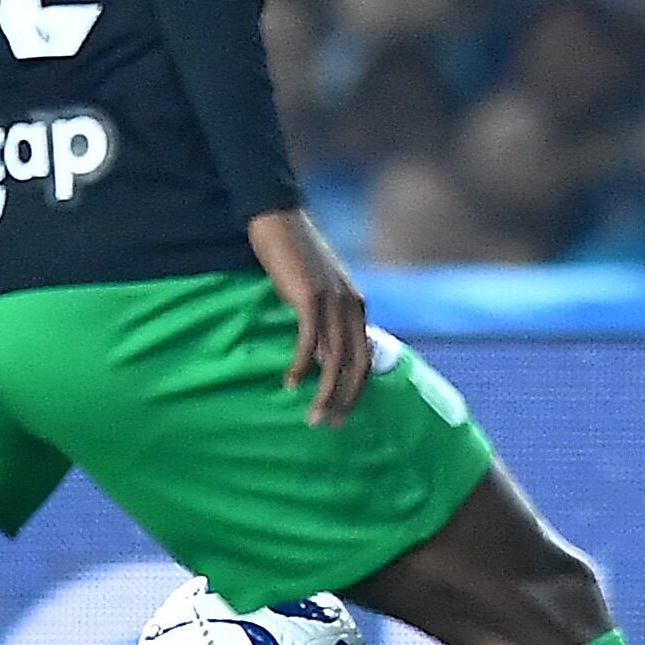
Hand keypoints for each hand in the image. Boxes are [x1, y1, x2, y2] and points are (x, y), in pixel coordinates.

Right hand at [246, 206, 372, 426]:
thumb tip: (320, 359)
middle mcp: (351, 307)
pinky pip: (309, 341)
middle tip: (327, 426)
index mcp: (357, 307)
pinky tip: (291, 383)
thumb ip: (325, 323)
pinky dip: (301, 366)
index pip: (365, 360)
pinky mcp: (310, 296)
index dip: (356, 393)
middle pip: (357, 367)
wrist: (278, 219)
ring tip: (311, 416)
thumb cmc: (294, 257)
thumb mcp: (317, 292)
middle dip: (345, 401)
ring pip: (335, 360)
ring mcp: (333, 302)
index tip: (341, 416)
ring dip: (324, 393)